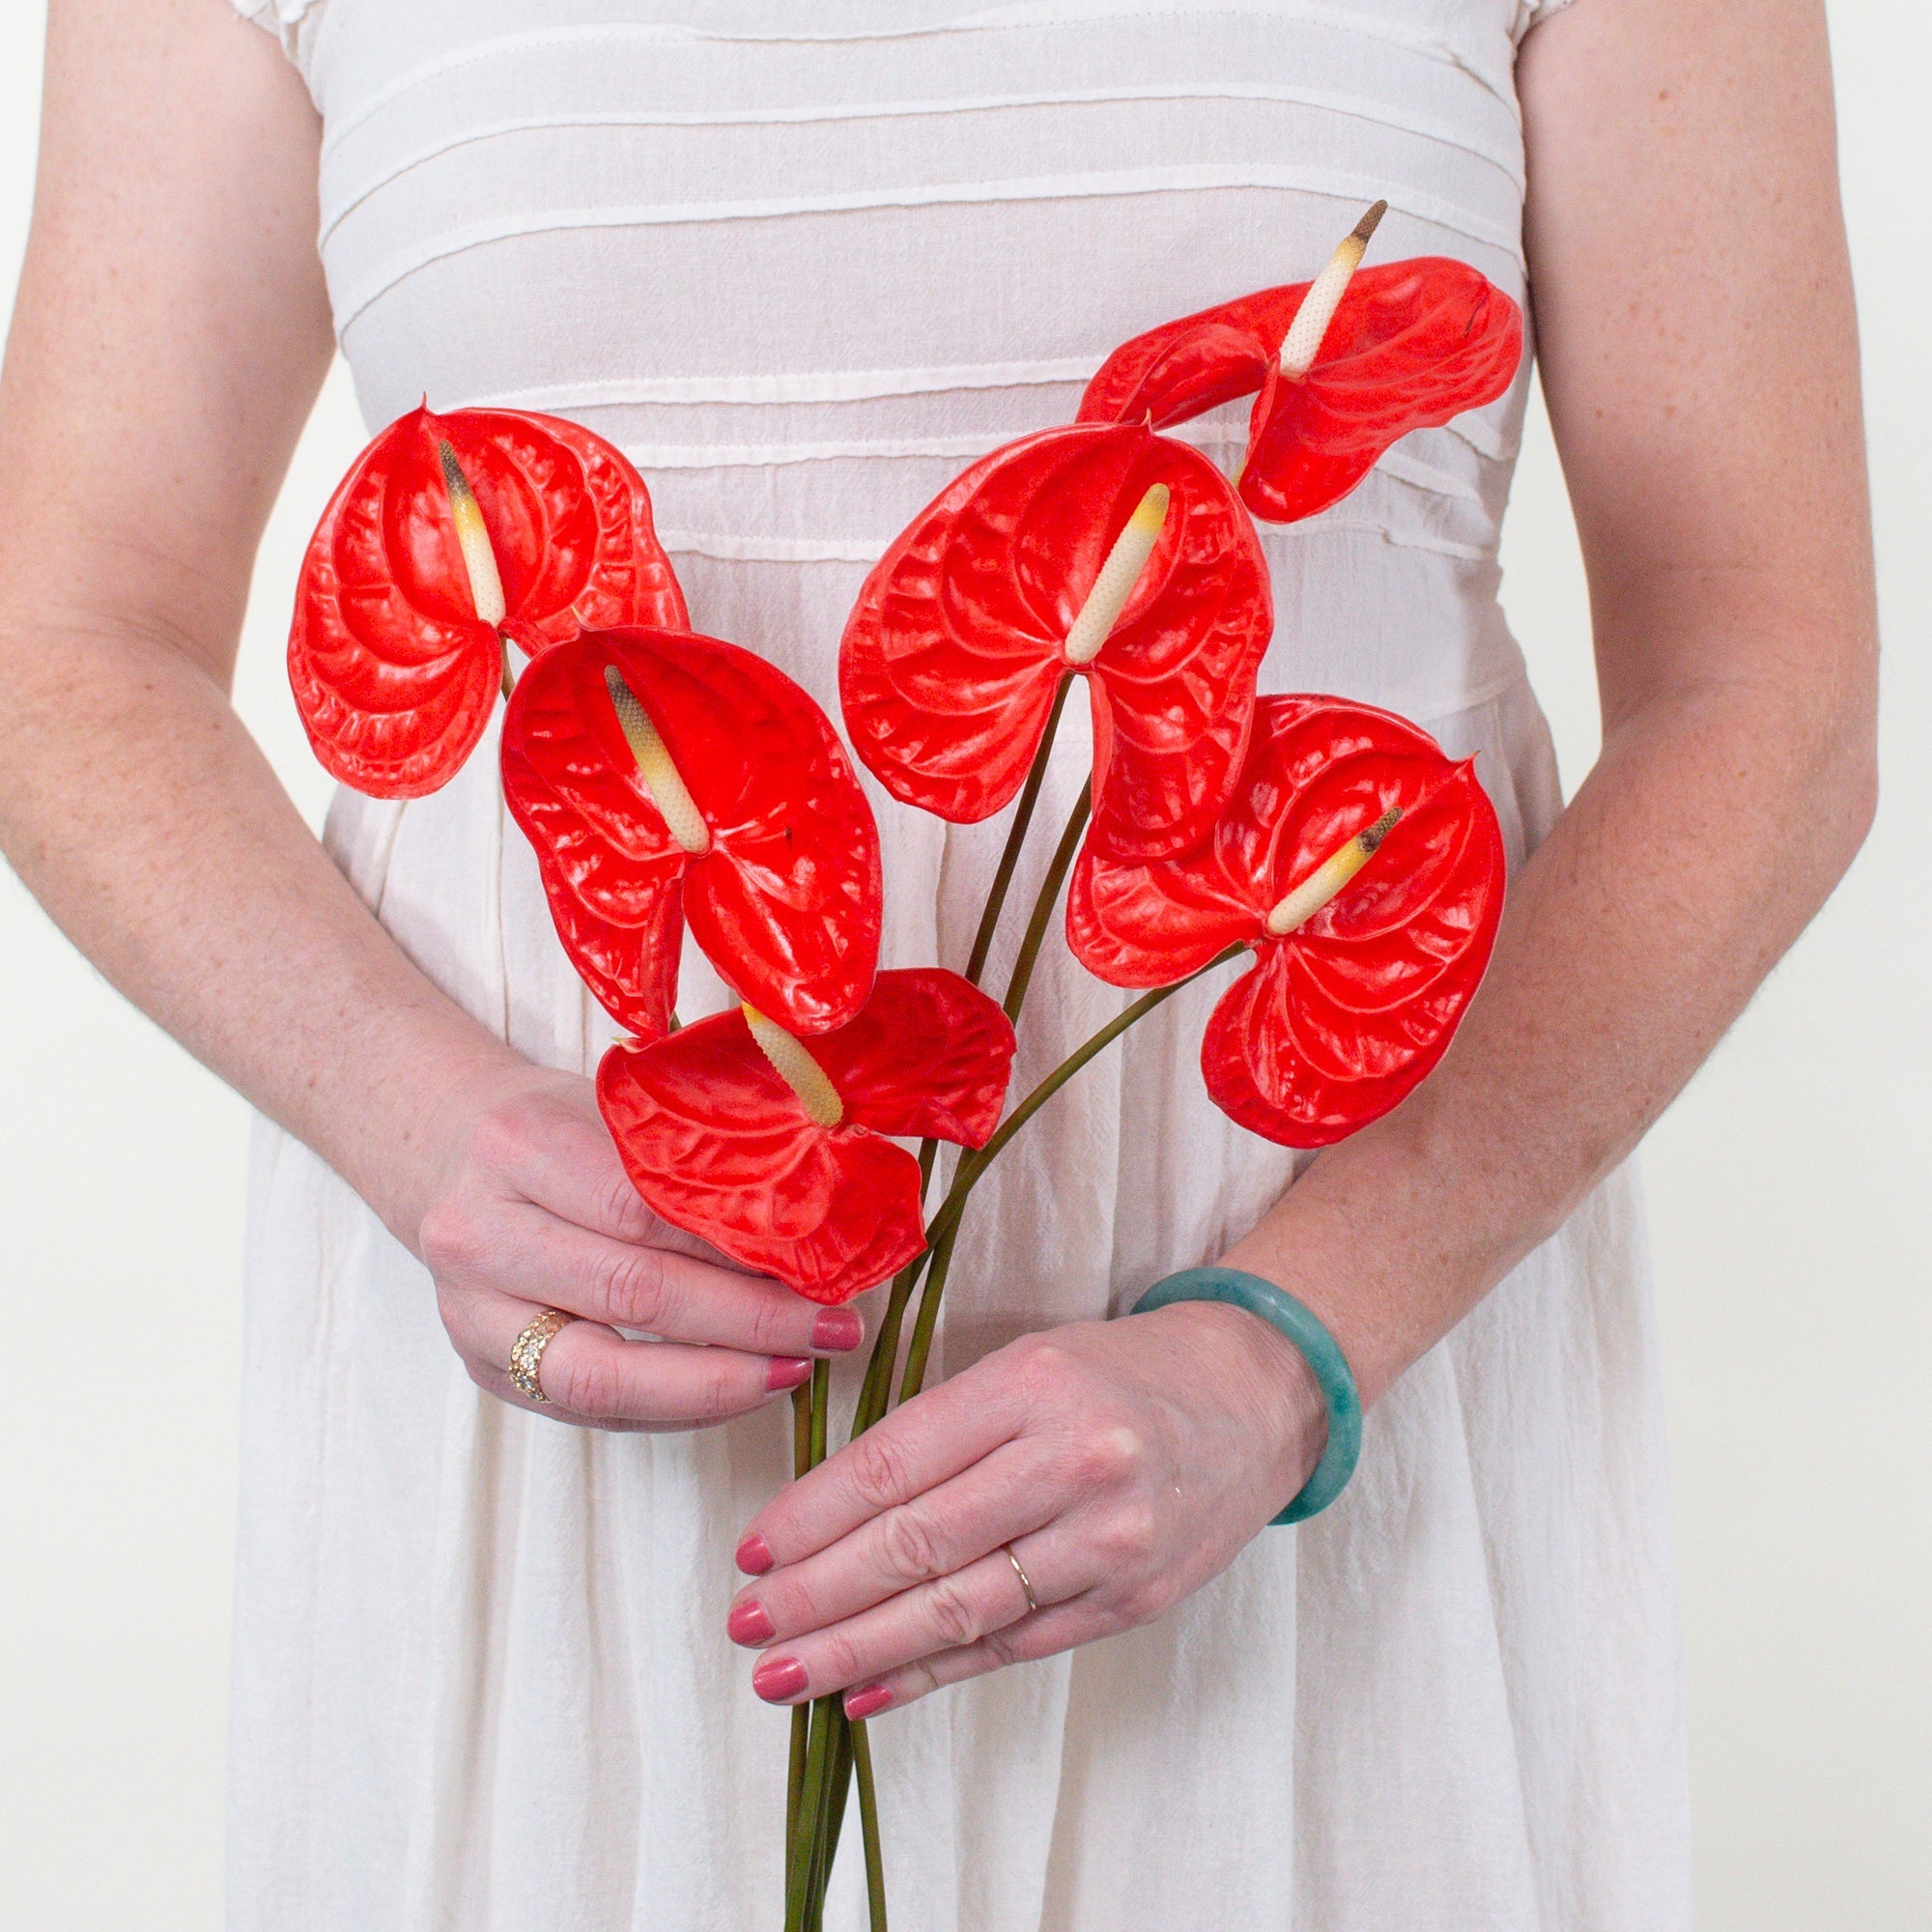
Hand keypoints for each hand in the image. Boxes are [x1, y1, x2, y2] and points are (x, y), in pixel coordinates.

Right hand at [415, 1062, 863, 1428]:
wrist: (450, 1151)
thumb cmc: (557, 1125)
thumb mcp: (615, 1106)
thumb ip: (692, 1152)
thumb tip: (817, 1214)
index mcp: (518, 1144)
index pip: (641, 1207)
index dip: (736, 1244)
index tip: (820, 1260)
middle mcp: (480, 1232)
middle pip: (631, 1294)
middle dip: (748, 1321)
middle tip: (833, 1327)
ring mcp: (473, 1311)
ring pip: (601, 1375)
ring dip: (714, 1384)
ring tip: (795, 1370)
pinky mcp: (484, 1369)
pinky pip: (590, 1409)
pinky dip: (675, 1406)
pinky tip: (740, 1387)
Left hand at [724, 1301, 1325, 1715]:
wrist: (1255, 1400)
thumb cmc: (1120, 1375)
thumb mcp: (1028, 1365)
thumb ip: (942, 1430)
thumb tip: (828, 1512)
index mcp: (1033, 1385)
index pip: (898, 1460)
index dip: (813, 1513)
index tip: (753, 1548)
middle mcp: (1073, 1463)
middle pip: (918, 1543)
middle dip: (817, 1593)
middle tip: (747, 1622)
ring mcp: (1107, 1541)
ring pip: (957, 1609)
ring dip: (857, 1650)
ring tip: (783, 1674)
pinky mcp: (1129, 1601)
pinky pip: (1011, 1647)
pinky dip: (932, 1673)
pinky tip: (868, 1691)